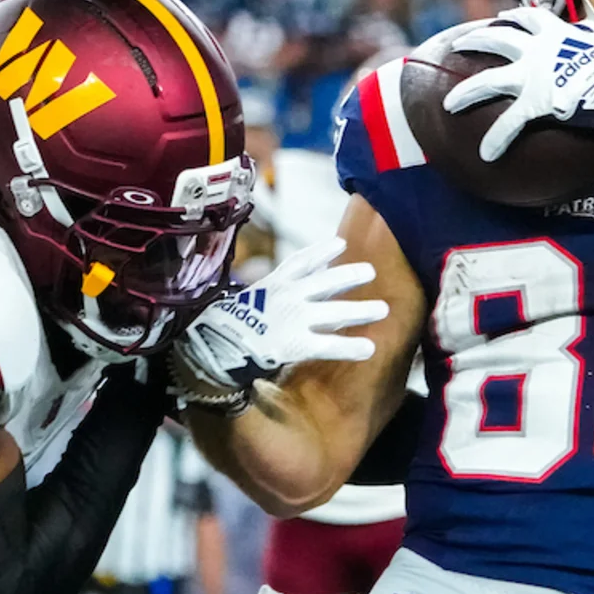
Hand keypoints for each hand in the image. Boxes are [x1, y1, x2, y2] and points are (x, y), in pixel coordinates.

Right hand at [174, 235, 387, 413]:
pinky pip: (330, 344)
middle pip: (326, 281)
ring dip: (361, 310)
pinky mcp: (298, 342)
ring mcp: (295, 317)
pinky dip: (351, 347)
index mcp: (273, 284)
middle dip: (350, 275)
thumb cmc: (221, 325)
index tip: (340, 244)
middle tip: (370, 272)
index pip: (301, 261)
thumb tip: (264, 294)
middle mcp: (288, 295)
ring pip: (336, 310)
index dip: (322, 251)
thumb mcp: (242, 300)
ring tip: (383, 309)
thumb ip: (259, 296)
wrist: (211, 344)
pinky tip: (369, 349)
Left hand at [445, 7, 593, 161]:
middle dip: (475, 40)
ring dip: (465, 93)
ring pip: (487, 81)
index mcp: (554, 32)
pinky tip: (486, 153)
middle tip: (460, 44)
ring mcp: (530, 77)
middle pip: (497, 39)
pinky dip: (497, 139)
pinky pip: (509, 124)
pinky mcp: (532, 103)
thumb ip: (593, 34)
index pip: (528, 18)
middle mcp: (535, 50)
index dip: (513, 17)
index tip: (501, 18)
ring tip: (448, 104)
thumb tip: (592, 33)